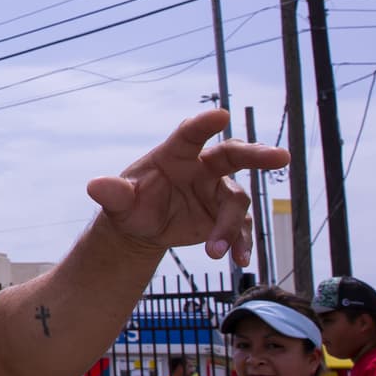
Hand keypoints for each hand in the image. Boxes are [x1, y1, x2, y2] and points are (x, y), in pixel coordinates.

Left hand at [85, 109, 288, 264]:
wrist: (142, 227)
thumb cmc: (130, 202)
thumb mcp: (118, 200)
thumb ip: (112, 192)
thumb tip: (95, 185)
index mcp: (176, 154)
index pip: (191, 134)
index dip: (205, 124)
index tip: (221, 115)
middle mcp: (203, 167)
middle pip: (234, 154)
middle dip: (258, 155)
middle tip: (280, 157)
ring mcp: (217, 190)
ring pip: (235, 202)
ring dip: (229, 226)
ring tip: (215, 251)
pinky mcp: (224, 216)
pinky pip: (240, 228)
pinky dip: (240, 244)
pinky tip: (239, 260)